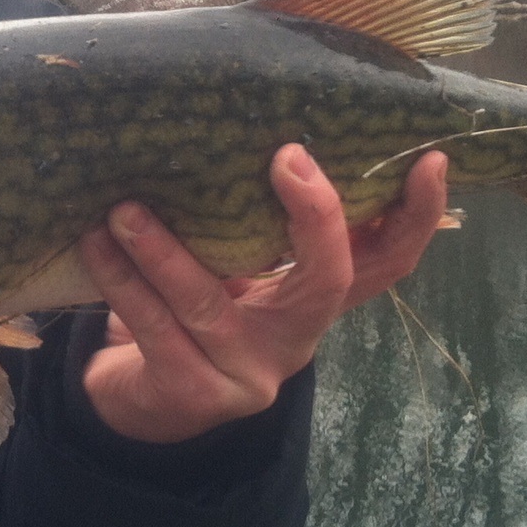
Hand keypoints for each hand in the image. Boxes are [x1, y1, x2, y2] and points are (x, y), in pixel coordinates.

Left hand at [79, 146, 448, 442]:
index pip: (388, 261)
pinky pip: (156, 329)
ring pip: (210, 304)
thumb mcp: (231, 265)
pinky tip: (96, 245)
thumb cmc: (189, 308)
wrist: (140, 399)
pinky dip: (123, 282)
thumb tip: (244, 127)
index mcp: (313, 303)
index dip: (417, 216)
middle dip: (315, 218)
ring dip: (163, 250)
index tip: (430, 161)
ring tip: (124, 209)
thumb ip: (248, 222)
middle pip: (328, 280)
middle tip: (286, 158)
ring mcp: (248, 374)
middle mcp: (295, 340)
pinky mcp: (195, 393)